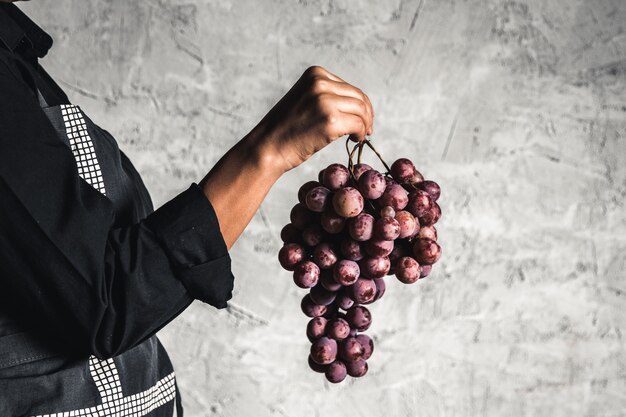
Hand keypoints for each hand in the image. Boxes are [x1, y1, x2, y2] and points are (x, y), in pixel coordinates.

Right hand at [250, 66, 373, 173]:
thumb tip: (358, 104)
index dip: (360, 104)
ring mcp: (325, 101)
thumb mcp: (304, 99)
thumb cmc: (285, 129)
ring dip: (365, 125)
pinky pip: (359, 125)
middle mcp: (320, 83)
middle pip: (359, 97)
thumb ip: (326, 95)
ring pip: (362, 111)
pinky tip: (354, 140)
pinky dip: (361, 133)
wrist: (266, 148)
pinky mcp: (330, 121)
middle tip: (366, 130)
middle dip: (366, 115)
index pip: (349, 87)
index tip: (360, 120)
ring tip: (359, 136)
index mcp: (315, 74)